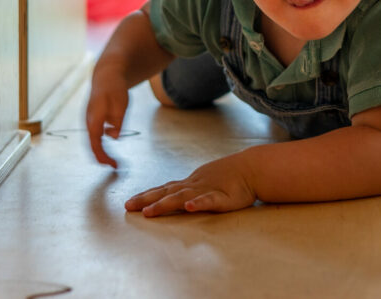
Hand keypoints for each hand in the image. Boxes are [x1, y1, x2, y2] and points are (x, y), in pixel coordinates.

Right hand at [85, 61, 130, 167]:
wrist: (107, 76)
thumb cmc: (115, 89)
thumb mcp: (121, 105)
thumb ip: (117, 122)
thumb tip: (114, 137)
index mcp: (94, 119)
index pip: (96, 144)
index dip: (103, 156)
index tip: (113, 165)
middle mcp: (88, 122)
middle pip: (92, 145)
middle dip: (102, 157)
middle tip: (115, 166)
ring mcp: (89, 120)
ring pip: (93, 141)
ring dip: (101, 152)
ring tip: (113, 161)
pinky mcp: (93, 120)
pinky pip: (95, 136)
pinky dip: (101, 145)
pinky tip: (110, 149)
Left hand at [125, 152, 257, 216]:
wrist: (252, 168)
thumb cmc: (229, 177)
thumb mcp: (205, 183)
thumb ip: (191, 191)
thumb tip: (176, 199)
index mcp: (189, 184)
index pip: (163, 189)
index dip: (146, 195)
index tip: (129, 202)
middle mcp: (193, 186)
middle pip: (166, 193)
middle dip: (146, 200)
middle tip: (128, 207)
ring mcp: (207, 191)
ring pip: (182, 198)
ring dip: (165, 204)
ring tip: (150, 212)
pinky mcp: (223, 198)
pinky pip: (209, 200)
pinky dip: (198, 203)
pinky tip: (189, 207)